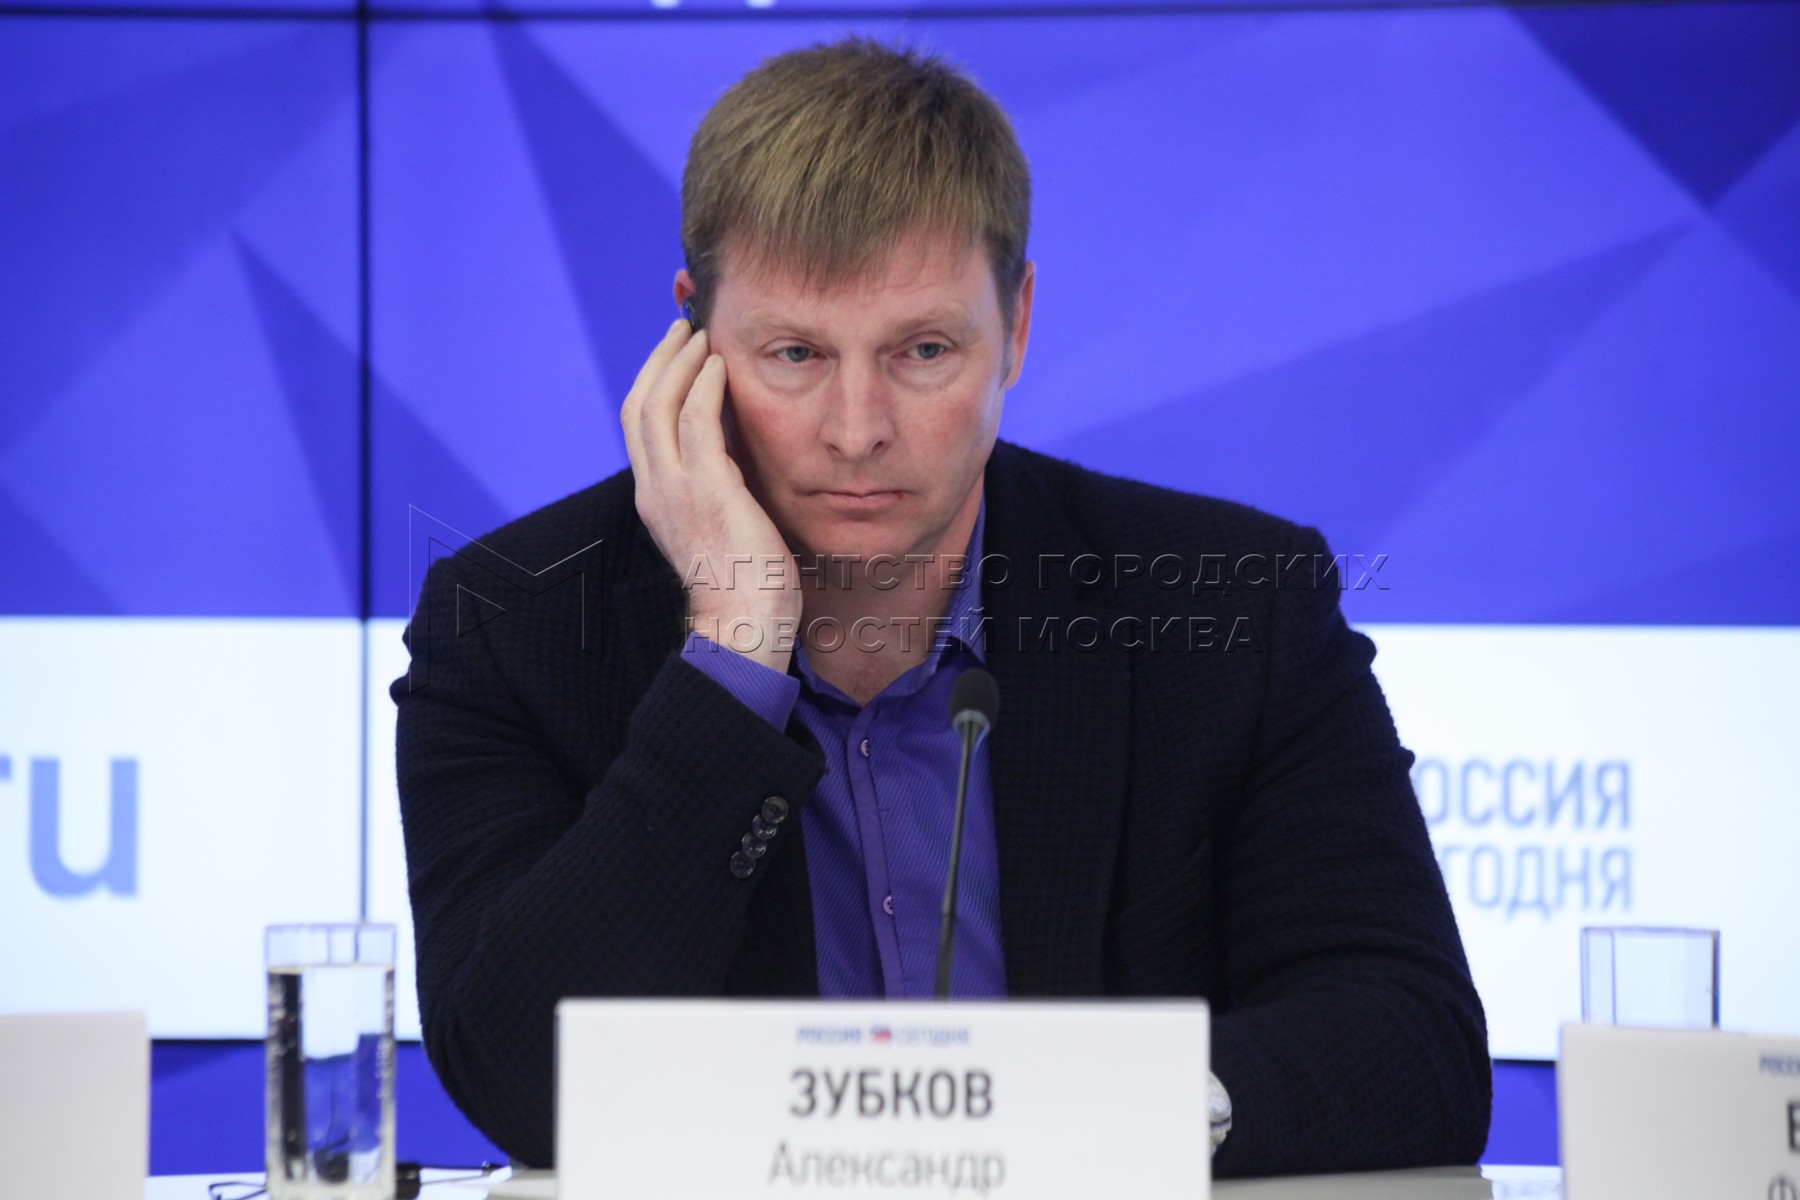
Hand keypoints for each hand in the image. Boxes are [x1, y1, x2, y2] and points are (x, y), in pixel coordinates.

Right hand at [620, 318, 800, 672]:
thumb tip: (736, 451)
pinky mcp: (708, 490)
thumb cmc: (744, 584)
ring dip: (681, 363)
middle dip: (659, 361)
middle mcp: (654, 490)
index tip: (677, 354)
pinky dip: (705, 388)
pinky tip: (721, 368)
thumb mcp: (719, 525)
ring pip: (659, 405)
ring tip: (702, 337)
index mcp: (654, 499)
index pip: (639, 426)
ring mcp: (676, 489)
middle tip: (684, 329)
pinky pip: (696, 423)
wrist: (743, 626)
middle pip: (638, 405)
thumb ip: (717, 486)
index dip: (653, 382)